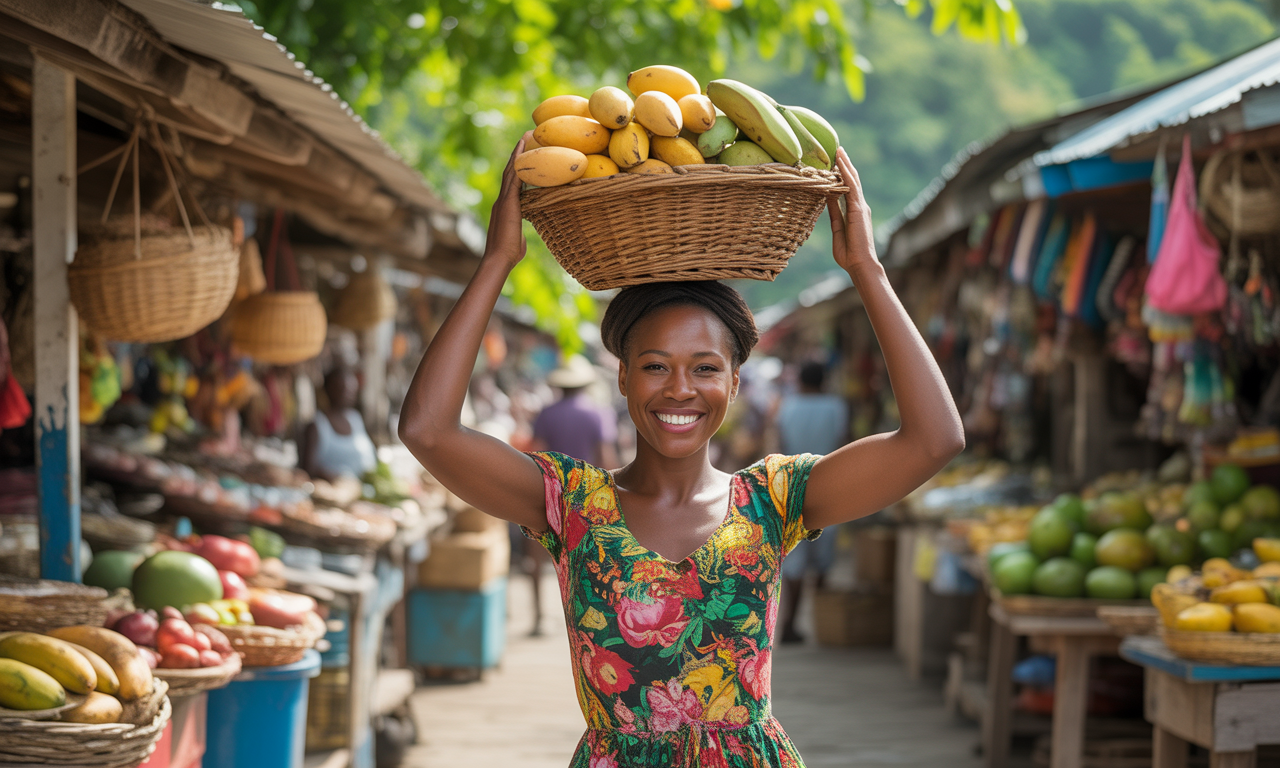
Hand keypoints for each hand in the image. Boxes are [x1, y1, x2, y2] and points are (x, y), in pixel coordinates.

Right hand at [484, 133, 530, 265]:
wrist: (499, 259)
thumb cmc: (509, 254)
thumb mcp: (517, 238)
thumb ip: (519, 231)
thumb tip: (522, 235)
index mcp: (504, 208)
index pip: (512, 183)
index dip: (518, 168)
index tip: (524, 154)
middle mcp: (501, 200)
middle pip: (510, 172)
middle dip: (518, 155)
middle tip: (526, 138)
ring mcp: (503, 201)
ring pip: (511, 171)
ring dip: (518, 154)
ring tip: (526, 138)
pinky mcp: (508, 203)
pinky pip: (514, 179)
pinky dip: (519, 164)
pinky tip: (524, 152)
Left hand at [828, 148, 878, 272]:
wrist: (860, 264)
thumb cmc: (848, 253)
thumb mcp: (837, 229)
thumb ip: (833, 213)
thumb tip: (827, 198)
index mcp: (854, 211)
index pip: (847, 188)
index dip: (841, 175)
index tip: (834, 163)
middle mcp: (859, 206)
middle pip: (852, 180)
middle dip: (844, 165)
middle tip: (837, 149)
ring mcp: (860, 206)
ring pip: (853, 180)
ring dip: (845, 164)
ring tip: (838, 150)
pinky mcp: (858, 209)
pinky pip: (851, 187)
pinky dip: (846, 174)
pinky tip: (840, 163)